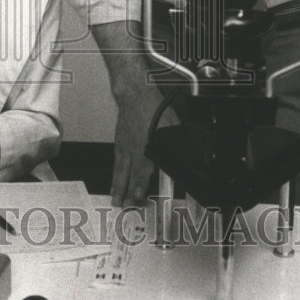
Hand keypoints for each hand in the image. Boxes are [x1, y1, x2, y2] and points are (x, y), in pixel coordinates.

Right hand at [110, 70, 165, 206]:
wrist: (134, 95)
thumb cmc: (153, 108)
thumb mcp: (172, 128)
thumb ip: (175, 146)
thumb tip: (184, 159)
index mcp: (145, 149)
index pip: (142, 175)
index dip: (140, 189)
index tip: (138, 199)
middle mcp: (132, 150)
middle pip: (127, 176)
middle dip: (125, 193)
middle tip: (121, 205)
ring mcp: (124, 146)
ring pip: (119, 170)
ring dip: (117, 186)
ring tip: (114, 197)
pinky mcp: (120, 140)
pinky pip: (116, 161)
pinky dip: (115, 172)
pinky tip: (115, 176)